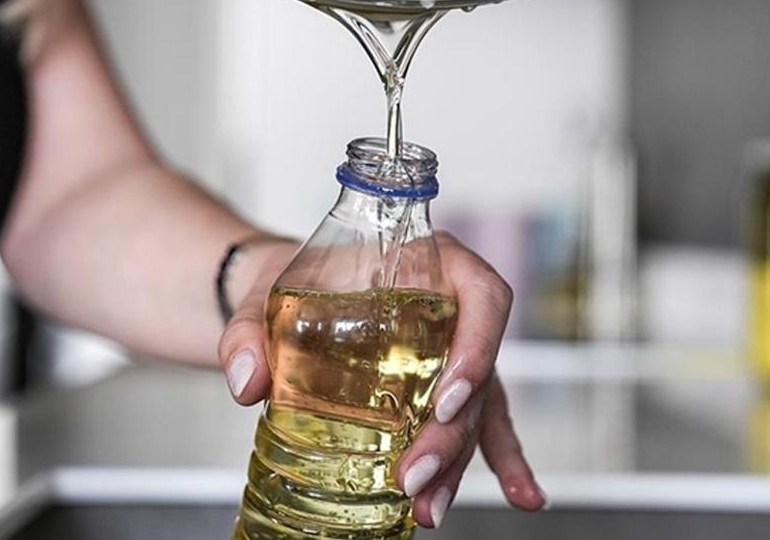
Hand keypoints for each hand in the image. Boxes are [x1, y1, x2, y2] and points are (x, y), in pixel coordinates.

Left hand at [217, 233, 544, 528]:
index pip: (483, 295)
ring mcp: (452, 352)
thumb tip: (247, 383)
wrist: (285, 298)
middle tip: (413, 476)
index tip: (445, 400)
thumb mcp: (264, 299)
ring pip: (476, 410)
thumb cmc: (291, 282)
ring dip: (457, 462)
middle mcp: (454, 307)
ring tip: (429, 508)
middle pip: (478, 371)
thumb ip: (247, 334)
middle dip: (450, 434)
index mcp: (430, 262)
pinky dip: (503, 461)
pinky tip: (522, 496)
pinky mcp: (442, 388)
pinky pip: (482, 424)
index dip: (478, 349)